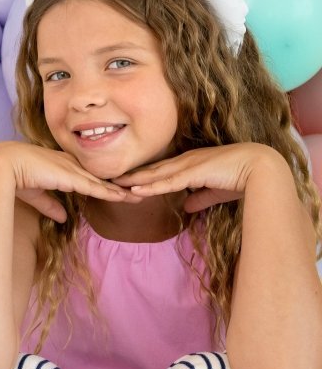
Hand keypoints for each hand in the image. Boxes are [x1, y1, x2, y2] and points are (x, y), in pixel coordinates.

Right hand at [0, 141, 142, 223]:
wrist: (4, 165)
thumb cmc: (14, 177)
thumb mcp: (36, 194)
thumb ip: (51, 205)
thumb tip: (63, 218)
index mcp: (60, 166)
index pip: (87, 175)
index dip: (102, 183)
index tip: (116, 189)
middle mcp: (70, 165)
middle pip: (100, 177)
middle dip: (119, 185)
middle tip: (137, 190)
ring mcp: (72, 170)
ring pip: (102, 182)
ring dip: (121, 191)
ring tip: (139, 196)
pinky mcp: (71, 177)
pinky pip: (96, 187)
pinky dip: (111, 192)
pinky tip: (124, 197)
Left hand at [112, 142, 286, 213]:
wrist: (259, 168)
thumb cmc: (241, 178)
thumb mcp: (215, 191)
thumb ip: (200, 198)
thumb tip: (188, 207)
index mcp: (190, 164)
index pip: (162, 170)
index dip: (144, 175)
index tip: (126, 180)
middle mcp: (186, 161)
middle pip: (152, 170)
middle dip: (132, 175)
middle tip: (110, 179)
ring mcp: (188, 165)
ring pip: (155, 175)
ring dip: (134, 180)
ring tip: (115, 185)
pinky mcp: (193, 173)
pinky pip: (167, 182)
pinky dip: (150, 186)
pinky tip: (135, 190)